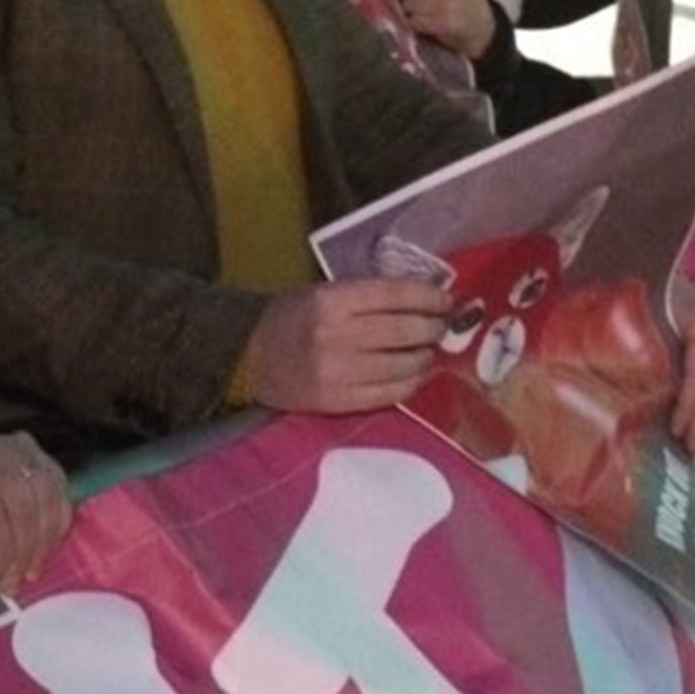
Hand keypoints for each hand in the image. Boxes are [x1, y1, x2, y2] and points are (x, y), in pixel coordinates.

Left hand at [0, 430, 72, 596]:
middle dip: (21, 553)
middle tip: (13, 582)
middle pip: (21, 505)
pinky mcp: (36, 453)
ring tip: (30, 571)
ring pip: (45, 496)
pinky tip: (43, 548)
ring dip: (42, 542)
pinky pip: (59, 488)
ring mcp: (13, 448)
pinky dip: (56, 524)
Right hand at [244, 278, 450, 413]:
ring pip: (402, 365)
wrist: (249, 358)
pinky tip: (414, 374)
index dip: (427, 297)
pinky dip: (410, 383)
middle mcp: (337, 335)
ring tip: (427, 350)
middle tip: (441, 326)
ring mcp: (339, 372)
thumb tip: (421, 297)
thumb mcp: (323, 292)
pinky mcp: (339, 401)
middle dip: (432, 327)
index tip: (445, 300)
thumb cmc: (291, 317)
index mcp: (331, 300)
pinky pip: (389, 394)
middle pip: (403, 331)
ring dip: (424, 357)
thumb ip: (366, 295)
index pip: (393, 295)